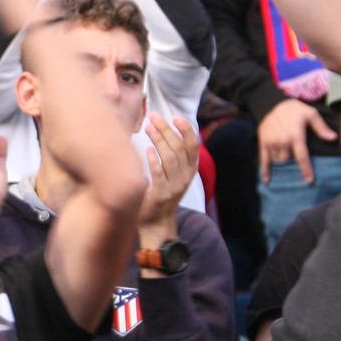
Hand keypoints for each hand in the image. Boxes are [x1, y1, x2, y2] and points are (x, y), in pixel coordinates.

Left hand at [138, 113, 200, 236]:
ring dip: (159, 140)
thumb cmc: (160, 193)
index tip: (175, 117)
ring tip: (148, 127)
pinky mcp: (161, 195)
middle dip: (167, 130)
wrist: (156, 223)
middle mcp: (185, 177)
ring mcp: (174, 187)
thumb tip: (162, 129)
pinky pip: (159, 174)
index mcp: (189, 170)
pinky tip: (147, 150)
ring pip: (170, 158)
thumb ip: (171, 155)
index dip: (186, 130)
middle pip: (179, 148)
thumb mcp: (172, 174)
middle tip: (154, 117)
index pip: (193, 146)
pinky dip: (154, 161)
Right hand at [256, 98, 334, 184]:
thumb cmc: (294, 109)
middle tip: (294, 156)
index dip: (306, 170)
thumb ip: (321, 127)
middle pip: (288, 160)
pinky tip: (267, 180)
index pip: (302, 157)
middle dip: (291, 161)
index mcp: (296, 135)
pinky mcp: (263, 142)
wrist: (272, 103)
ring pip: (278, 160)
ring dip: (282, 160)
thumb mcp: (310, 114)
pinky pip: (263, 160)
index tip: (309, 181)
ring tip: (285, 154)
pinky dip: (265, 171)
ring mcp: (272, 142)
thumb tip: (333, 138)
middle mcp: (283, 141)